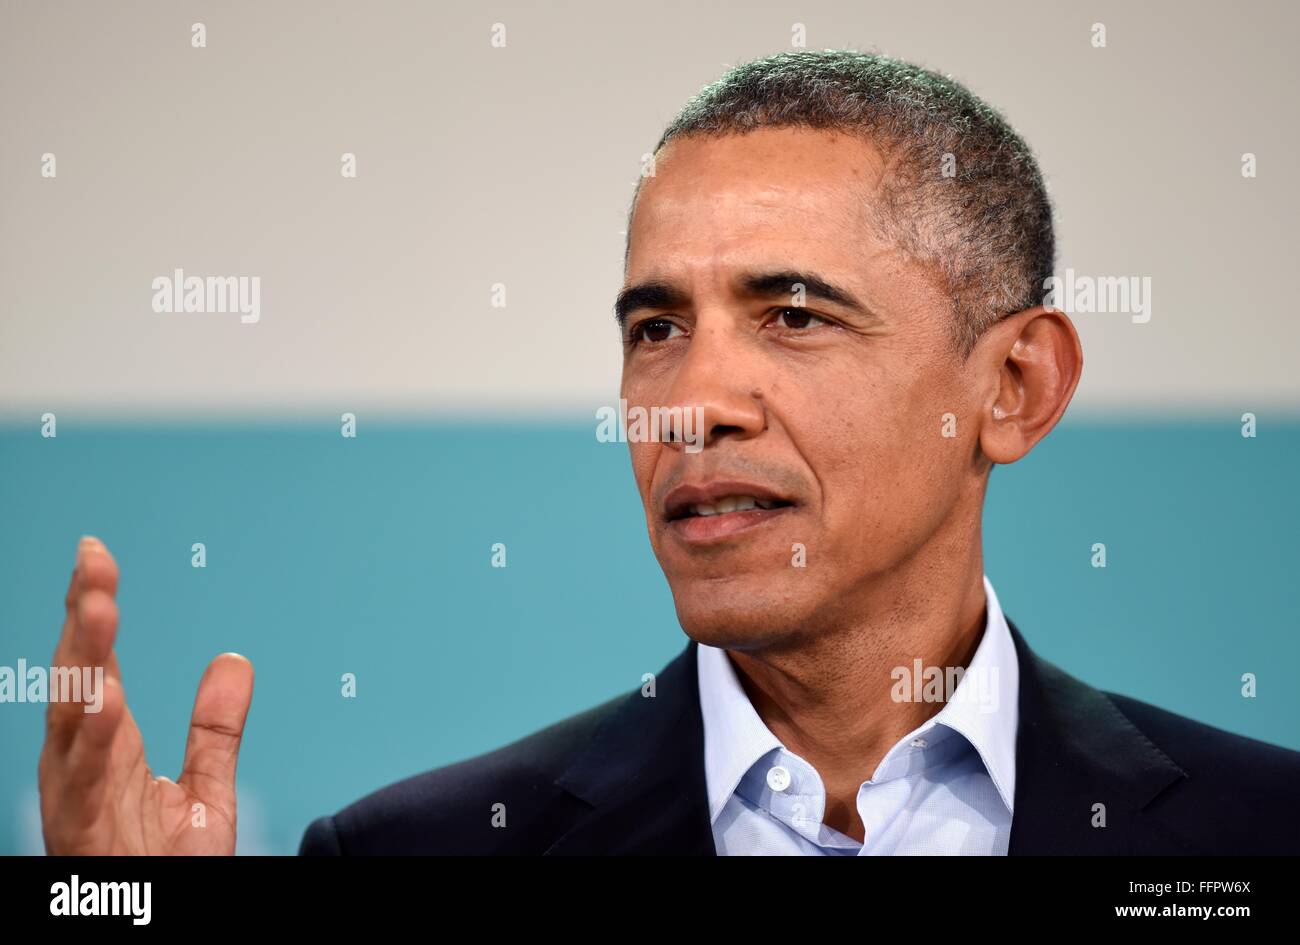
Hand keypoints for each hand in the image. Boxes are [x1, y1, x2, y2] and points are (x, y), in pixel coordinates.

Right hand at [39, 536, 253, 853]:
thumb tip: (235, 661)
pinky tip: (105, 703)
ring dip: (83, 665)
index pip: (97, 666)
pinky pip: (87, 788)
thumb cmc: (166, 871)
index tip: (95, 552)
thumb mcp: (206, 792)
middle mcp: (83, 769)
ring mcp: (79, 803)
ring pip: (71, 724)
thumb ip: (216, 729)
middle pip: (78, 681)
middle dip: (82, 619)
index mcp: (107, 750)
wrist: (163, 924)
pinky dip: (91, 745)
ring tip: (97, 609)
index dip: (91, 609)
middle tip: (93, 560)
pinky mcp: (87, 840)